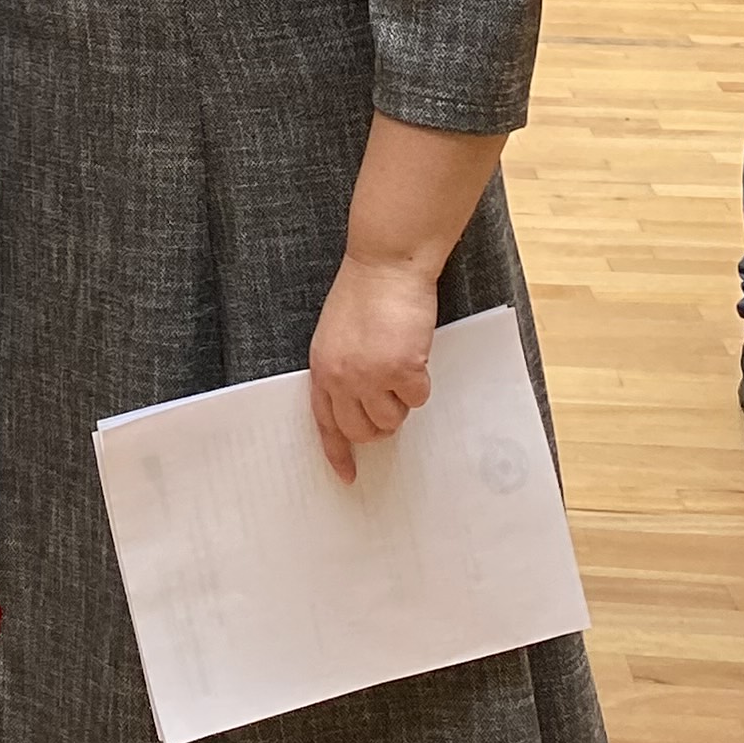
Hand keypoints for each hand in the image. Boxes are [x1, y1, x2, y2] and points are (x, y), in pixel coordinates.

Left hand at [307, 251, 440, 483]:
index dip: (337, 452)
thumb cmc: (364, 295)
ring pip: (392, 420)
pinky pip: (417, 398)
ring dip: (401, 399)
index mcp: (322, 368)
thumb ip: (342, 371)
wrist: (385, 266)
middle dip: (380, 424)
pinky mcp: (401, 370)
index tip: (347, 476)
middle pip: (362, 431)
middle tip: (391, 398)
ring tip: (399, 363)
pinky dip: (420, 381)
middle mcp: (342, 378)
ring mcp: (371, 376)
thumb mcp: (336, 337)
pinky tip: (413, 352)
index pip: (325, 423)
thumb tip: (360, 406)